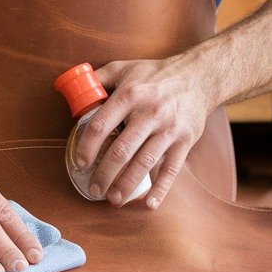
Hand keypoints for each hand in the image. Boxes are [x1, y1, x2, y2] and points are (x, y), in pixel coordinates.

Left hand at [74, 54, 218, 208]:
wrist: (199, 77)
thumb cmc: (156, 75)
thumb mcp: (125, 68)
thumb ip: (98, 79)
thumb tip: (73, 91)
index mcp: (130, 94)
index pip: (101, 126)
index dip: (87, 147)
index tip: (81, 163)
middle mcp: (149, 112)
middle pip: (121, 150)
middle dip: (104, 174)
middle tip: (94, 189)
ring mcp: (168, 128)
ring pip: (144, 162)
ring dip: (127, 184)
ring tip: (114, 199)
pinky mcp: (185, 140)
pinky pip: (172, 168)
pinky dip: (161, 188)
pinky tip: (149, 203)